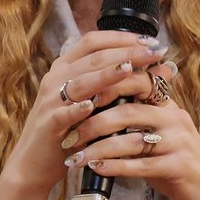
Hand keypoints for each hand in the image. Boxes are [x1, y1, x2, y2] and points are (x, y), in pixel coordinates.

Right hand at [0, 31, 168, 199]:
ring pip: (80, 82)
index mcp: (65, 68)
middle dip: (124, 53)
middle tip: (151, 53)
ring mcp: (50, 101)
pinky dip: (77, 109)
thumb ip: (121, 83)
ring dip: (105, 75)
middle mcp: (56, 79)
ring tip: (129, 69)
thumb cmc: (70, 129)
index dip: (121, 38)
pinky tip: (92, 106)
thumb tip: (164, 68)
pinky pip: (63, 114)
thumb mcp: (95, 101)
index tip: (148, 41)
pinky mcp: (48, 124)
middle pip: (92, 58)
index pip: (93, 42)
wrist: (35, 161)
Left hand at [63, 82, 199, 199]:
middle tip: (70, 134)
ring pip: (130, 139)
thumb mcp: (158, 139)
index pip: (137, 83)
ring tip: (75, 157)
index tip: (78, 100)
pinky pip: (140, 164)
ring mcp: (180, 142)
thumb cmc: (177, 169)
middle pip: (128, 111)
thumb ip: (135, 124)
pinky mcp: (181, 166)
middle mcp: (176, 119)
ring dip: (98, 148)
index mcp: (169, 107)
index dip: (106, 88)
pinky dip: (114, 166)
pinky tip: (96, 168)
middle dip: (93, 122)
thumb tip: (96, 112)